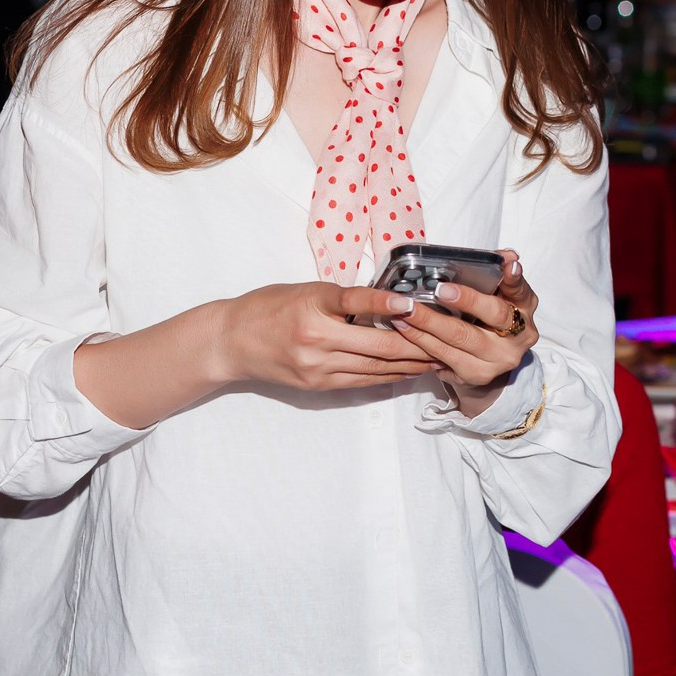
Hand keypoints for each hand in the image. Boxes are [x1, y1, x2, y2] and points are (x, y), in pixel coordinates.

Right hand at [221, 282, 441, 390]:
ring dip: (409, 364)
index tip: (414, 304)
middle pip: (377, 346)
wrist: (231, 341)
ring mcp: (318, 367)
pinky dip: (388, 376)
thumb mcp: (303, 290)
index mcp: (312, 308)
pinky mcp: (318, 385)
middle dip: (416, 344)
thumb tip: (385, 303)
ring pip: (375, 368)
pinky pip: (361, 381)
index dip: (389, 305)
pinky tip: (407, 371)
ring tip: (436, 358)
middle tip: (443, 339)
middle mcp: (316, 340)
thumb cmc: (267, 307)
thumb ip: (341, 298)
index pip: (357, 302)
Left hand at [386, 251, 538, 416]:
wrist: (487, 360)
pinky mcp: (478, 374)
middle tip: (439, 290)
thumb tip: (507, 255)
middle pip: (494, 315)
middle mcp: (519, 336)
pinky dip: (422, 341)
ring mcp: (499, 359)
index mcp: (525, 308)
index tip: (507, 266)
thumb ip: (496, 272)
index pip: (522, 290)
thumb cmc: (487, 317)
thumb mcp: (495, 294)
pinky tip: (406, 329)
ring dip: (430, 323)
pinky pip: (446, 357)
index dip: (514, 279)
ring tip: (407, 309)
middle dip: (466, 300)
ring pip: (462, 338)